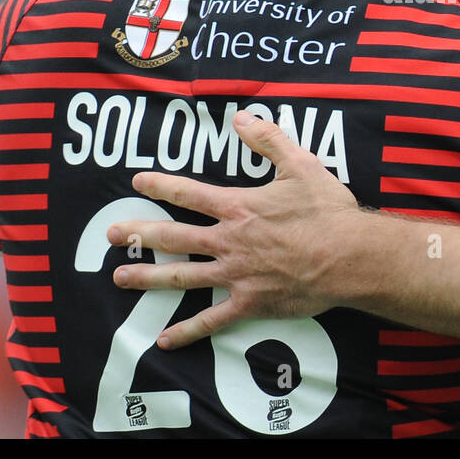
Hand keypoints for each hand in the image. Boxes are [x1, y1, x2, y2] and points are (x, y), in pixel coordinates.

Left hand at [107, 110, 361, 347]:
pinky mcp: (249, 302)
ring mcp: (236, 274)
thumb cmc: (328, 211)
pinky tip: (163, 340)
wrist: (349, 257)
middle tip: (110, 235)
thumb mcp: (301, 165)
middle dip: (139, 234)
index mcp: (239, 207)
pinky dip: (187, 331)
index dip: (161, 186)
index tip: (138, 182)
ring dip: (148, 278)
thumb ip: (269, 140)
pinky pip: (212, 319)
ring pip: (182, 277)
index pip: (190, 193)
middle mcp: (229, 240)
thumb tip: (241, 119)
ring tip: (119, 278)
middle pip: (174, 236)